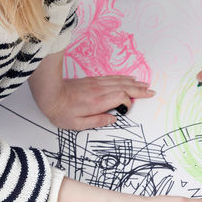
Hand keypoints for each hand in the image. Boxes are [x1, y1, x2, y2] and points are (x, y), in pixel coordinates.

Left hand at [37, 76, 153, 129]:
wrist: (49, 93)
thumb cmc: (61, 111)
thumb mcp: (77, 124)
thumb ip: (97, 121)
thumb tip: (113, 119)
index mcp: (97, 102)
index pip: (121, 97)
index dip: (128, 102)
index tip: (127, 109)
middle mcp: (100, 90)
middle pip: (125, 87)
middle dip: (139, 89)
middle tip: (152, 91)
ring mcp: (97, 83)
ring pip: (120, 81)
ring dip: (134, 83)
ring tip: (145, 84)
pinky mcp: (93, 80)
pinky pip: (113, 77)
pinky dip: (123, 78)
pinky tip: (129, 78)